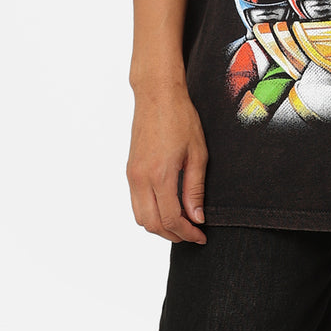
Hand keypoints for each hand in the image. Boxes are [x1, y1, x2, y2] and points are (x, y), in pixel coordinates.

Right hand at [127, 87, 207, 243]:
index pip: (171, 219)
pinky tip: (168, 206)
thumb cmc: (181, 118)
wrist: (157, 95)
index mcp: (160, 174)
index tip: (201, 236)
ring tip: (182, 222)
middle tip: (193, 233)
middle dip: (173, 234)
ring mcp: (132, 175)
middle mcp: (141, 178)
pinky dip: (150, 212)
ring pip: (140, 217)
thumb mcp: (198, 152)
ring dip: (160, 226)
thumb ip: (195, 188)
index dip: (187, 233)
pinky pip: (136, 202)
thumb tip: (197, 217)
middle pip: (152, 224)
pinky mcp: (130, 170)